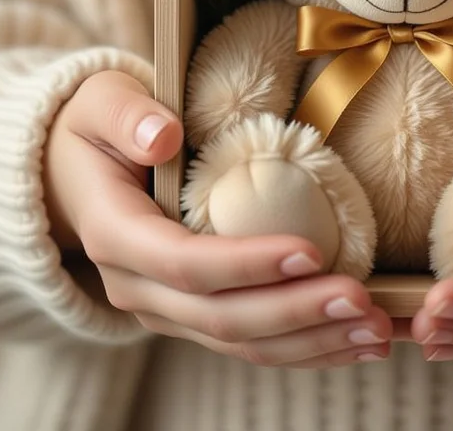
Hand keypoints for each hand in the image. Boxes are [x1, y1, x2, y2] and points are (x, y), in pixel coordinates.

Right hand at [43, 70, 391, 367]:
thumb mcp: (99, 103)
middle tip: (363, 302)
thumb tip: (160, 136)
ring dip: (315, 343)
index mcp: (115, 236)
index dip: (247, 264)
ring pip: (244, 344)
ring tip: (376, 332)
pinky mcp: (196, 320)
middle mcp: (138, 289)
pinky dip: (310, 349)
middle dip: (297, 314)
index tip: (311, 252)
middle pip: (222, 317)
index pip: (185, 263)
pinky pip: (255, 346)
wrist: (75, 176)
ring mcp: (168, 313)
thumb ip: (124, 115)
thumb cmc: (100, 130)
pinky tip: (360, 342)